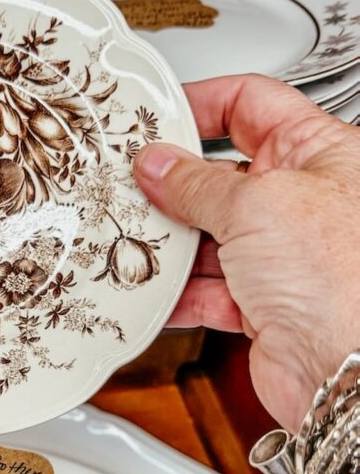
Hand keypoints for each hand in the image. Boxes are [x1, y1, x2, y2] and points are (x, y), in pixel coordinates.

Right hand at [133, 73, 359, 432]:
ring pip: (211, 237)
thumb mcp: (255, 205)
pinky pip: (209, 289)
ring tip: (136, 238)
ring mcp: (283, 255)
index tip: (159, 114)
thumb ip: (196, 183)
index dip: (202, 104)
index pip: (253, 105)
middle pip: (223, 176)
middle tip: (135, 184)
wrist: (347, 369)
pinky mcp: (263, 303)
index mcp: (321, 154)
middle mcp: (304, 202)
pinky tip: (155, 290)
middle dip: (176, 185)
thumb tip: (159, 165)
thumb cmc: (343, 280)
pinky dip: (179, 292)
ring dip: (173, 243)